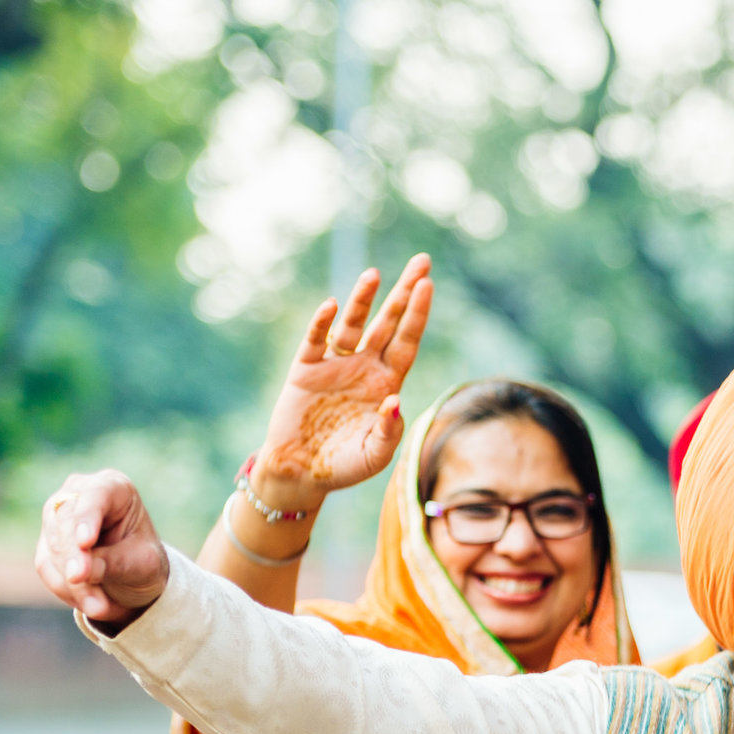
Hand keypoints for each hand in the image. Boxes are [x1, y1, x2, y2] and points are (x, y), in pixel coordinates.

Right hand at [35, 471, 168, 627]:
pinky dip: (65, 588)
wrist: (133, 578)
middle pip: (65, 521)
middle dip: (74, 556)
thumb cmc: (144, 561)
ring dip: (73, 581)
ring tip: (100, 606)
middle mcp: (79, 494)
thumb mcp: (143, 564)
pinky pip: (46, 566)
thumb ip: (114, 564)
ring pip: (53, 547)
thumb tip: (79, 573)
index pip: (95, 496)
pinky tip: (90, 602)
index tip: (86, 542)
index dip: (87, 518)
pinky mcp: (45, 541)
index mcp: (114, 487)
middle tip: (81, 580)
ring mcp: (57, 516)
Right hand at [251, 255, 433, 508]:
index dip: (418, 315)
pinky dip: (322, 323)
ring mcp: (335, 365)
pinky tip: (333, 306)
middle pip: (388, 322)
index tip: (430, 284)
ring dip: (363, 299)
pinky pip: (315, 341)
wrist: (303, 473)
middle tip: (422, 261)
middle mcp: (364, 367)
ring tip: (375, 274)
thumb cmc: (346, 465)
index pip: (408, 342)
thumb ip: (389, 430)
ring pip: (353, 325)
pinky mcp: (305, 370)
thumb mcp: (376, 454)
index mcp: (387, 383)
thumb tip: (393, 399)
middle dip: (404, 292)